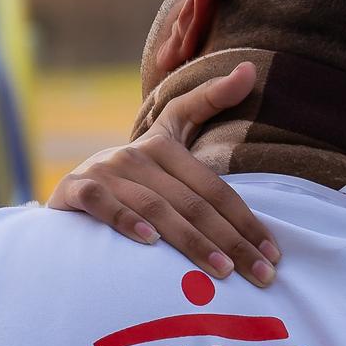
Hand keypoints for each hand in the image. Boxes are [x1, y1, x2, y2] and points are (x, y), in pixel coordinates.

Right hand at [45, 60, 281, 285]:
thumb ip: (206, 102)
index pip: (214, 188)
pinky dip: (127, 222)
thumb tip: (249, 69)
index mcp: (163, 145)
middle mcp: (136, 156)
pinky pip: (103, 206)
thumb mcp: (168, 135)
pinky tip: (151, 244)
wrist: (71, 193)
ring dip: (191, 241)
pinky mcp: (76, 191)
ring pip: (156, 208)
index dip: (246, 221)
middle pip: (193, 203)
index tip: (273, 253)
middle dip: (232, 242)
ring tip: (222, 271)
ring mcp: (105, 173)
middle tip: (262, 276)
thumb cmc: (133, 174)